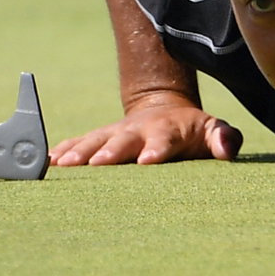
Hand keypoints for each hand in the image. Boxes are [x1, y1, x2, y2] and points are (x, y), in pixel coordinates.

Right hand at [49, 102, 243, 165]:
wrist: (163, 109)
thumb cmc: (192, 131)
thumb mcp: (215, 130)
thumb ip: (224, 139)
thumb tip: (227, 148)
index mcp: (170, 130)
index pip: (165, 139)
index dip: (157, 149)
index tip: (148, 161)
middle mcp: (139, 130)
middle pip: (124, 140)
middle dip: (111, 152)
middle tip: (97, 165)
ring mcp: (116, 132)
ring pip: (95, 140)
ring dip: (79, 153)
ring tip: (62, 166)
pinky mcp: (99, 137)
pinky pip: (78, 143)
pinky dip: (62, 151)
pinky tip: (47, 162)